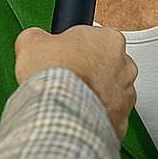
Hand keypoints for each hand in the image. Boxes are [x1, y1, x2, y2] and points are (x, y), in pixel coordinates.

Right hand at [15, 26, 135, 139]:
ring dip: (93, 94)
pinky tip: (76, 115)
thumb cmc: (55, 76)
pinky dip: (93, 117)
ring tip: (69, 98)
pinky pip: (108, 116)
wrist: (61, 112)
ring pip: (109, 92)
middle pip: (106, 65)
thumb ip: (37, 37)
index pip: (94, 38)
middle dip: (88, 71)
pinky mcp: (122, 121)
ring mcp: (125, 95)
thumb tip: (33, 40)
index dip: (75, 47)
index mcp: (110, 40)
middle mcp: (125, 67)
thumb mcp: (32, 42)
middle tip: (65, 76)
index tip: (63, 55)